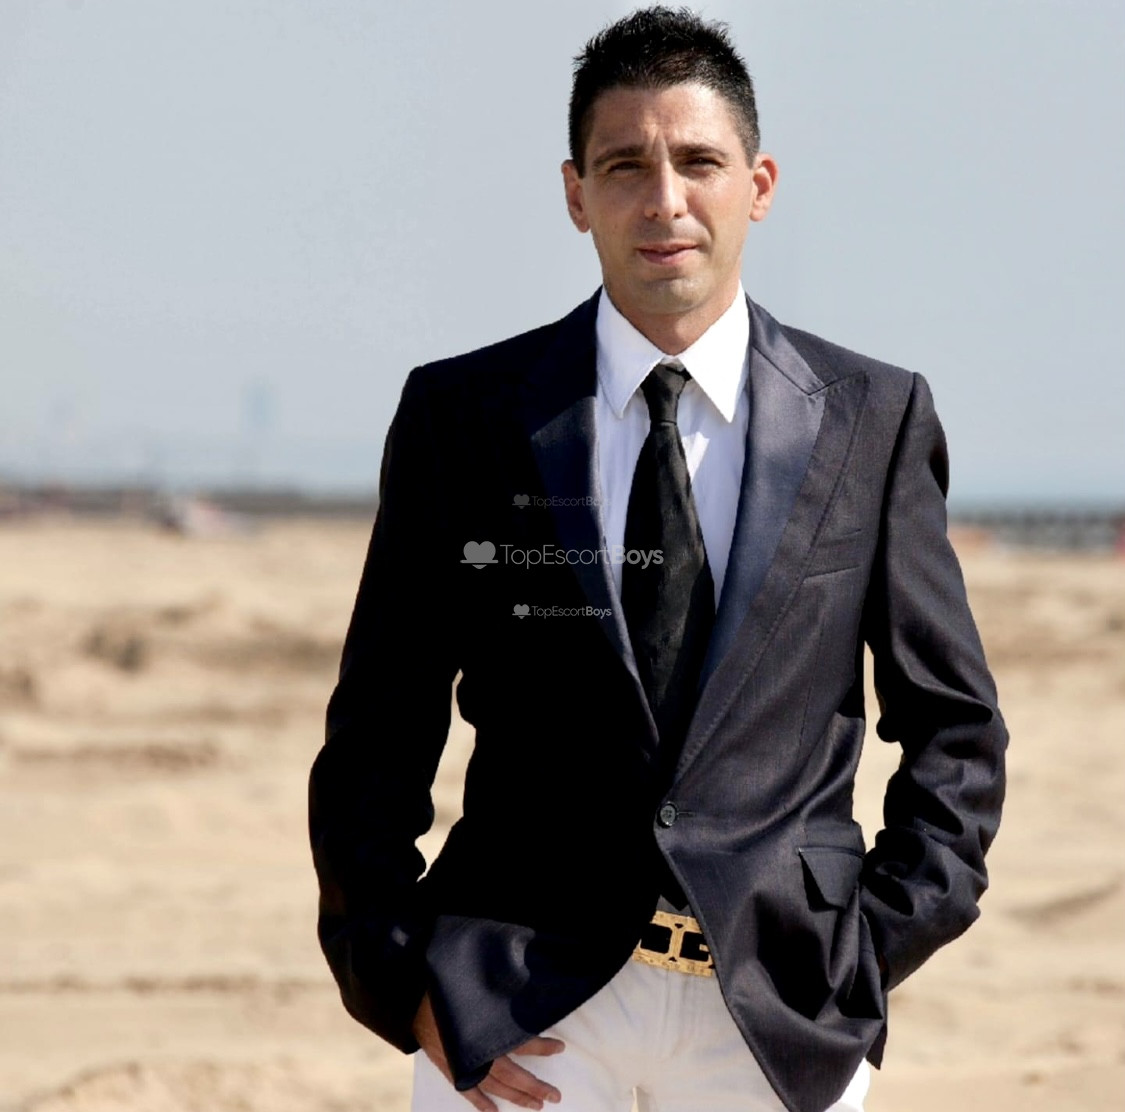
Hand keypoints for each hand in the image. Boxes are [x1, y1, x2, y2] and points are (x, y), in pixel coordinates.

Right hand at [412, 992, 565, 1110]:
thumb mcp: (477, 991)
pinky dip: (481, 1103)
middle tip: (555, 1096)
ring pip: (494, 1086)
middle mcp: (475, 1051)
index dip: (541, 1047)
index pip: (520, 1043)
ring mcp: (462, 1063)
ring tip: (535, 1105)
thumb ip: (499, 1001)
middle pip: (511, 1073)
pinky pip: (468, 1091)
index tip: (560, 1047)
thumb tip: (524, 999)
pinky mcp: (449, 1068)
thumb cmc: (447, 989)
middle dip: (534, 1086)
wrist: (412, 998)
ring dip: (515, 1097)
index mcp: (485, 1030)